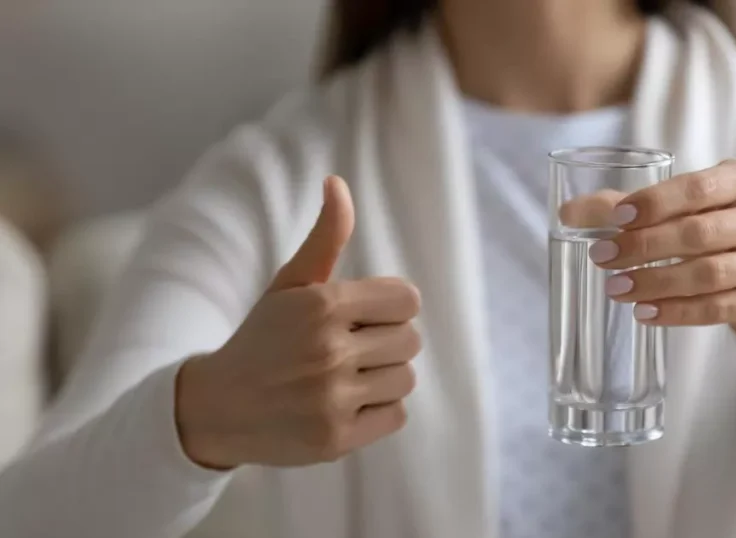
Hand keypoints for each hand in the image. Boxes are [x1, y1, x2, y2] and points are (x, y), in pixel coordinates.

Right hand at [176, 176, 421, 468]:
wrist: (216, 408)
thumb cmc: (263, 338)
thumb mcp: (289, 284)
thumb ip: (325, 237)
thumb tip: (337, 182)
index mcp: (321, 305)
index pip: (408, 300)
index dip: (391, 308)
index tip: (365, 317)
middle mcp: (328, 351)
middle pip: (411, 340)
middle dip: (386, 342)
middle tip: (350, 349)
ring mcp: (331, 399)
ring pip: (406, 379)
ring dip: (384, 378)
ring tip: (346, 378)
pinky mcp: (335, 440)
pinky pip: (396, 415)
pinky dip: (378, 411)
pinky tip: (345, 404)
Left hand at [588, 159, 735, 335]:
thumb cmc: (722, 226)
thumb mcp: (690, 205)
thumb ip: (630, 206)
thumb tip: (567, 213)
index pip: (697, 188)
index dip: (655, 204)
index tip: (615, 220)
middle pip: (700, 233)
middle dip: (645, 246)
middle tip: (602, 257)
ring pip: (709, 274)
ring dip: (656, 283)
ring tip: (616, 288)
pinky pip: (718, 308)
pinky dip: (678, 312)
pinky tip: (644, 312)